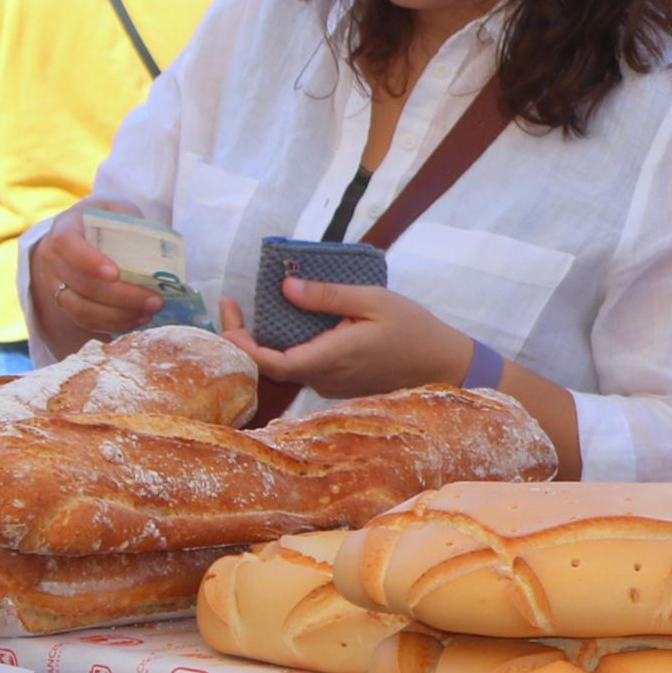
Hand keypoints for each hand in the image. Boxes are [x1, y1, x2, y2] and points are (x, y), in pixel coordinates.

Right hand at [28, 220, 166, 346]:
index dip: (89, 261)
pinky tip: (137, 320)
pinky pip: (85, 322)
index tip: (115, 274)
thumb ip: (130, 222)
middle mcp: (53, 259)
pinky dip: (112, 325)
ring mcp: (54, 285)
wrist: (79, 233)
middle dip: (121, 296)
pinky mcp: (64, 305)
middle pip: (81, 284)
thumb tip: (155, 248)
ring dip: (118, 316)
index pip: (68, 245)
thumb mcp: (116, 209)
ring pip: (81, 309)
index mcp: (64, 228)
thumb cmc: (103, 220)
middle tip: (155, 300)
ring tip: (149, 312)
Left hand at [225, 274, 473, 400]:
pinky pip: (305, 365)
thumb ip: (328, 296)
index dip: (241, 342)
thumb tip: (285, 288)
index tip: (229, 311)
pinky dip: (290, 345)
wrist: (442, 364)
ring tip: (258, 309)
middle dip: (245, 337)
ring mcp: (331, 385)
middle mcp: (325, 378)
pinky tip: (293, 323)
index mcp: (331, 358)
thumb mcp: (373, 300)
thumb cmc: (412, 328)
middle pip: (271, 364)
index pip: (270, 362)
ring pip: (287, 365)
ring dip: (268, 341)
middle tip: (233, 305)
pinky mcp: (338, 384)